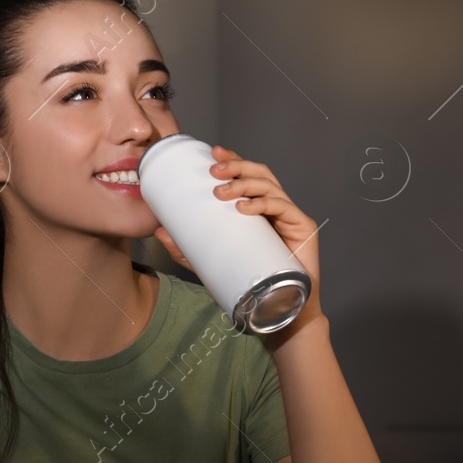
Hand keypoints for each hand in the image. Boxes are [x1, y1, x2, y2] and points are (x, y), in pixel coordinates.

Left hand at [153, 144, 324, 346]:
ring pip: (270, 186)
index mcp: (258, 208)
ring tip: (221, 192)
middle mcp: (276, 206)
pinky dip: (263, 204)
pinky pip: (283, 207)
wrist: (282, 311)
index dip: (233, 159)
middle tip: (213, 171)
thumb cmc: (251, 283)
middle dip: (236, 166)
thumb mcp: (212, 262)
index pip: (247, 175)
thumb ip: (187, 248)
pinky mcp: (303, 227)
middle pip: (259, 173)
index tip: (212, 152)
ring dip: (244, 183)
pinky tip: (245, 207)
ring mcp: (290, 215)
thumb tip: (159, 231)